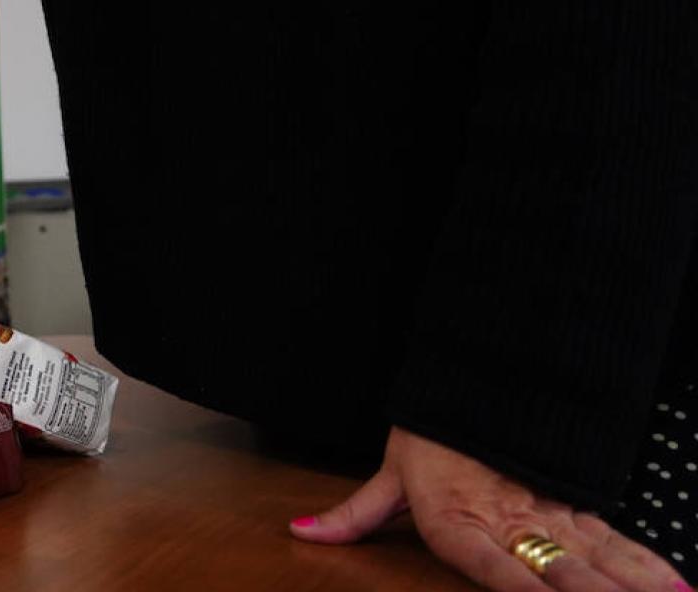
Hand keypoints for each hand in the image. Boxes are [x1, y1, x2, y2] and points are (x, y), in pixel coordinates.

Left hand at [292, 426, 687, 590]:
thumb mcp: (387, 477)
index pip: (489, 562)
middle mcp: (511, 522)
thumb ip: (354, 515)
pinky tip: (683, 590)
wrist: (468, 388)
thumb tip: (299, 534)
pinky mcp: (576, 510)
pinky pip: (619, 543)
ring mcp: (550, 517)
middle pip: (559, 568)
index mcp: (458, 518)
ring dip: (637, 587)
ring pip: (600, 559)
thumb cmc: (426, 443)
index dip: (516, 585)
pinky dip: (653, 568)